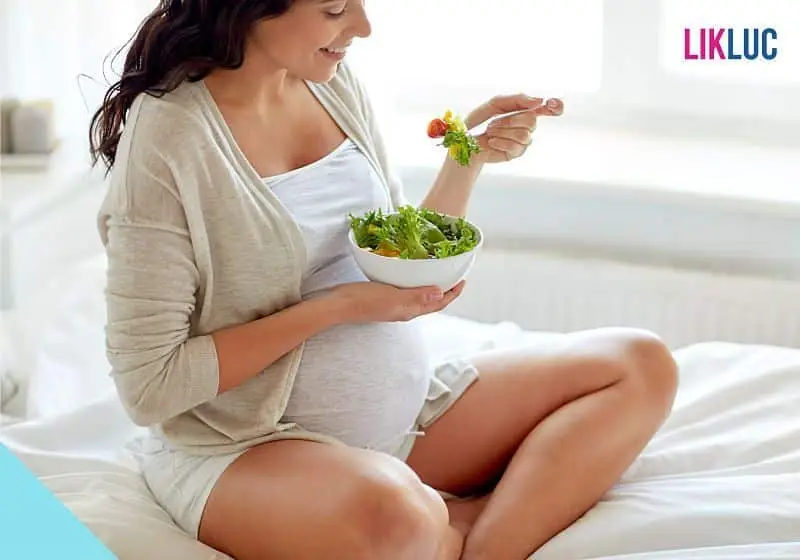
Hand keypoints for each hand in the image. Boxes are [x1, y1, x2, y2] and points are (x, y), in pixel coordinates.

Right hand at [327, 281, 465, 322]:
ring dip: (431, 286)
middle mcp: (404, 310)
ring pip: (420, 297)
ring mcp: (394, 306)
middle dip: (445, 290)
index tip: (463, 279)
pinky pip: (407, 292)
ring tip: (437, 271)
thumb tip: (439, 294)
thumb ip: (416, 297)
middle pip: (432, 302)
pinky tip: (410, 274)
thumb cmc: (363, 300)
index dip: (453, 293)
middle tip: (454, 273)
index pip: (438, 304)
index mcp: (409, 311)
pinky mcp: (384, 299)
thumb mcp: (392, 296)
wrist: (337, 305)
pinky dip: (415, 283)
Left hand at [465, 94, 563, 163]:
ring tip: (490, 132)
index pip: (547, 108)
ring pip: (524, 134)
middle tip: (493, 123)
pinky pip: (516, 146)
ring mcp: (523, 141)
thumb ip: (517, 99)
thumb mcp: (496, 103)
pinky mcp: (516, 153)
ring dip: (502, 131)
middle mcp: (527, 126)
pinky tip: (492, 142)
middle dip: (509, 121)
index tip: (554, 103)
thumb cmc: (479, 121)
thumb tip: (539, 101)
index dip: (555, 106)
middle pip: (532, 121)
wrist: (465, 141)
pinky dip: (500, 142)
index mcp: (524, 111)